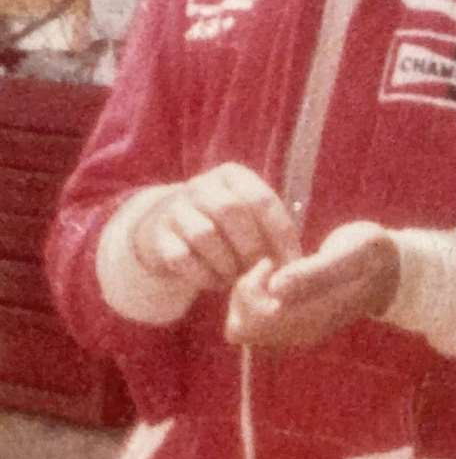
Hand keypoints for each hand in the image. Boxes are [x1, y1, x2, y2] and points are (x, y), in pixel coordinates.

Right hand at [132, 163, 299, 294]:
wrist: (170, 229)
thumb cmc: (225, 227)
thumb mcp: (249, 220)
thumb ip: (271, 234)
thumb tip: (294, 268)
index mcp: (232, 176)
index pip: (261, 199)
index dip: (280, 234)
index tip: (292, 263)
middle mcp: (202, 184)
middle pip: (231, 211)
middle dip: (251, 247)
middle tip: (260, 272)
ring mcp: (176, 208)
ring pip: (204, 234)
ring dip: (226, 264)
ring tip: (236, 278)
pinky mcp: (158, 236)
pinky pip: (181, 257)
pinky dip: (203, 276)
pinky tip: (215, 282)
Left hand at [224, 221, 400, 347]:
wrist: (391, 268)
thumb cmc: (370, 254)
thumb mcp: (348, 254)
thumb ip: (313, 273)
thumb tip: (275, 288)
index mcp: (311, 319)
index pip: (254, 321)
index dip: (251, 288)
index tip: (272, 261)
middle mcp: (299, 334)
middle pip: (242, 327)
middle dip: (246, 292)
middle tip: (270, 263)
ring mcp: (296, 333)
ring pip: (244, 326)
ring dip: (250, 295)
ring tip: (275, 268)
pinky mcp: (294, 325)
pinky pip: (255, 321)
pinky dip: (257, 297)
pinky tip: (279, 275)